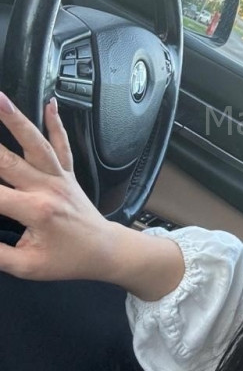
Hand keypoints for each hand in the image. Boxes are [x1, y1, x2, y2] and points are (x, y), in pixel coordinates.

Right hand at [0, 92, 184, 297]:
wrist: (105, 251)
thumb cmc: (67, 260)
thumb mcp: (28, 266)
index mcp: (35, 211)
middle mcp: (47, 188)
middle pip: (6, 161)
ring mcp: (59, 177)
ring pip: (35, 143)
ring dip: (15, 119)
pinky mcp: (68, 173)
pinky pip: (63, 145)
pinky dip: (57, 124)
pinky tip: (51, 104)